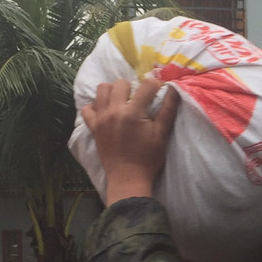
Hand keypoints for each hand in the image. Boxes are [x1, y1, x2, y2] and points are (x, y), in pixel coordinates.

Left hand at [81, 77, 179, 205]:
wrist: (128, 178)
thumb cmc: (148, 158)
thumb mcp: (162, 134)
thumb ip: (168, 110)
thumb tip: (174, 89)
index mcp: (133, 112)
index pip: (145, 85)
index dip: (155, 84)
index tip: (159, 90)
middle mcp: (114, 111)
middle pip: (120, 83)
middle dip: (132, 87)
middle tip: (139, 99)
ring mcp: (101, 118)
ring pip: (102, 89)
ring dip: (113, 91)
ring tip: (122, 102)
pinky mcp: (93, 127)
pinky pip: (87, 108)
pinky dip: (95, 106)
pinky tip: (106, 111)